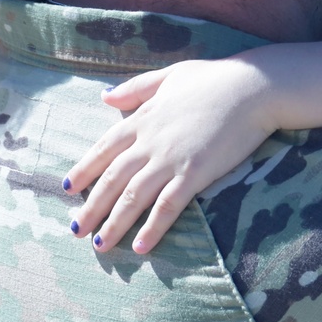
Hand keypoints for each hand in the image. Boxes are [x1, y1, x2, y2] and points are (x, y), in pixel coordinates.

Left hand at [63, 59, 276, 252]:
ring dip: (114, 224)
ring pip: (133, 197)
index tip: (68, 189)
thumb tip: (105, 96)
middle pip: (112, 179)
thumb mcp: (169, 75)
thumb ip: (136, 88)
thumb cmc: (215, 79)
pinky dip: (152, 227)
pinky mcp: (195, 173)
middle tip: (76, 230)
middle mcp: (149, 141)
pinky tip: (140, 246)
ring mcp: (171, 159)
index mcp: (142, 118)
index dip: (84, 170)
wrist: (253, 87)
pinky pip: (167, 206)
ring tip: (101, 247)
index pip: (104, 149)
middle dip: (91, 207)